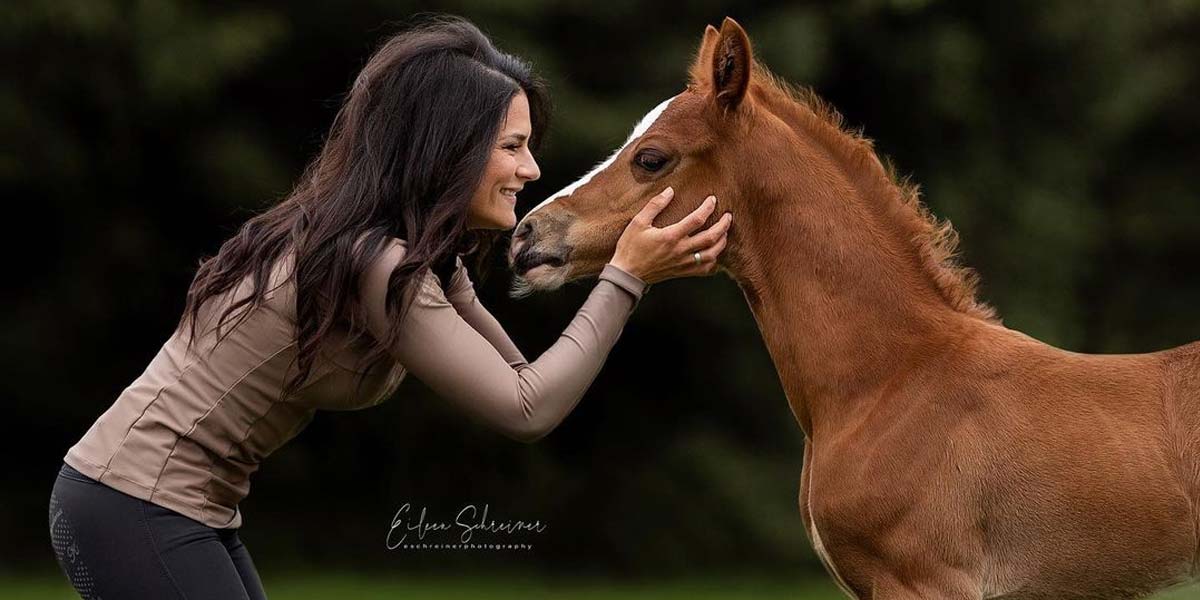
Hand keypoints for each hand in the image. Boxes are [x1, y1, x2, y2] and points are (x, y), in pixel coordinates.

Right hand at [609, 187, 731, 283]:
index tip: (713, 199)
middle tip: (728, 216)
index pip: (697, 219)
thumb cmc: (630, 247)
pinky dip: (714, 261)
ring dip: (722, 242)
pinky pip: (704, 269)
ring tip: (725, 233)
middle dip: (723, 225)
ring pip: (712, 254)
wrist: (627, 273)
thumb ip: (655, 205)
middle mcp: (680, 250)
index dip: (708, 207)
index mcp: (671, 236)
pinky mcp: (682, 272)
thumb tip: (669, 191)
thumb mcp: (638, 222)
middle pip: (711, 238)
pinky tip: (714, 253)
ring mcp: (683, 263)